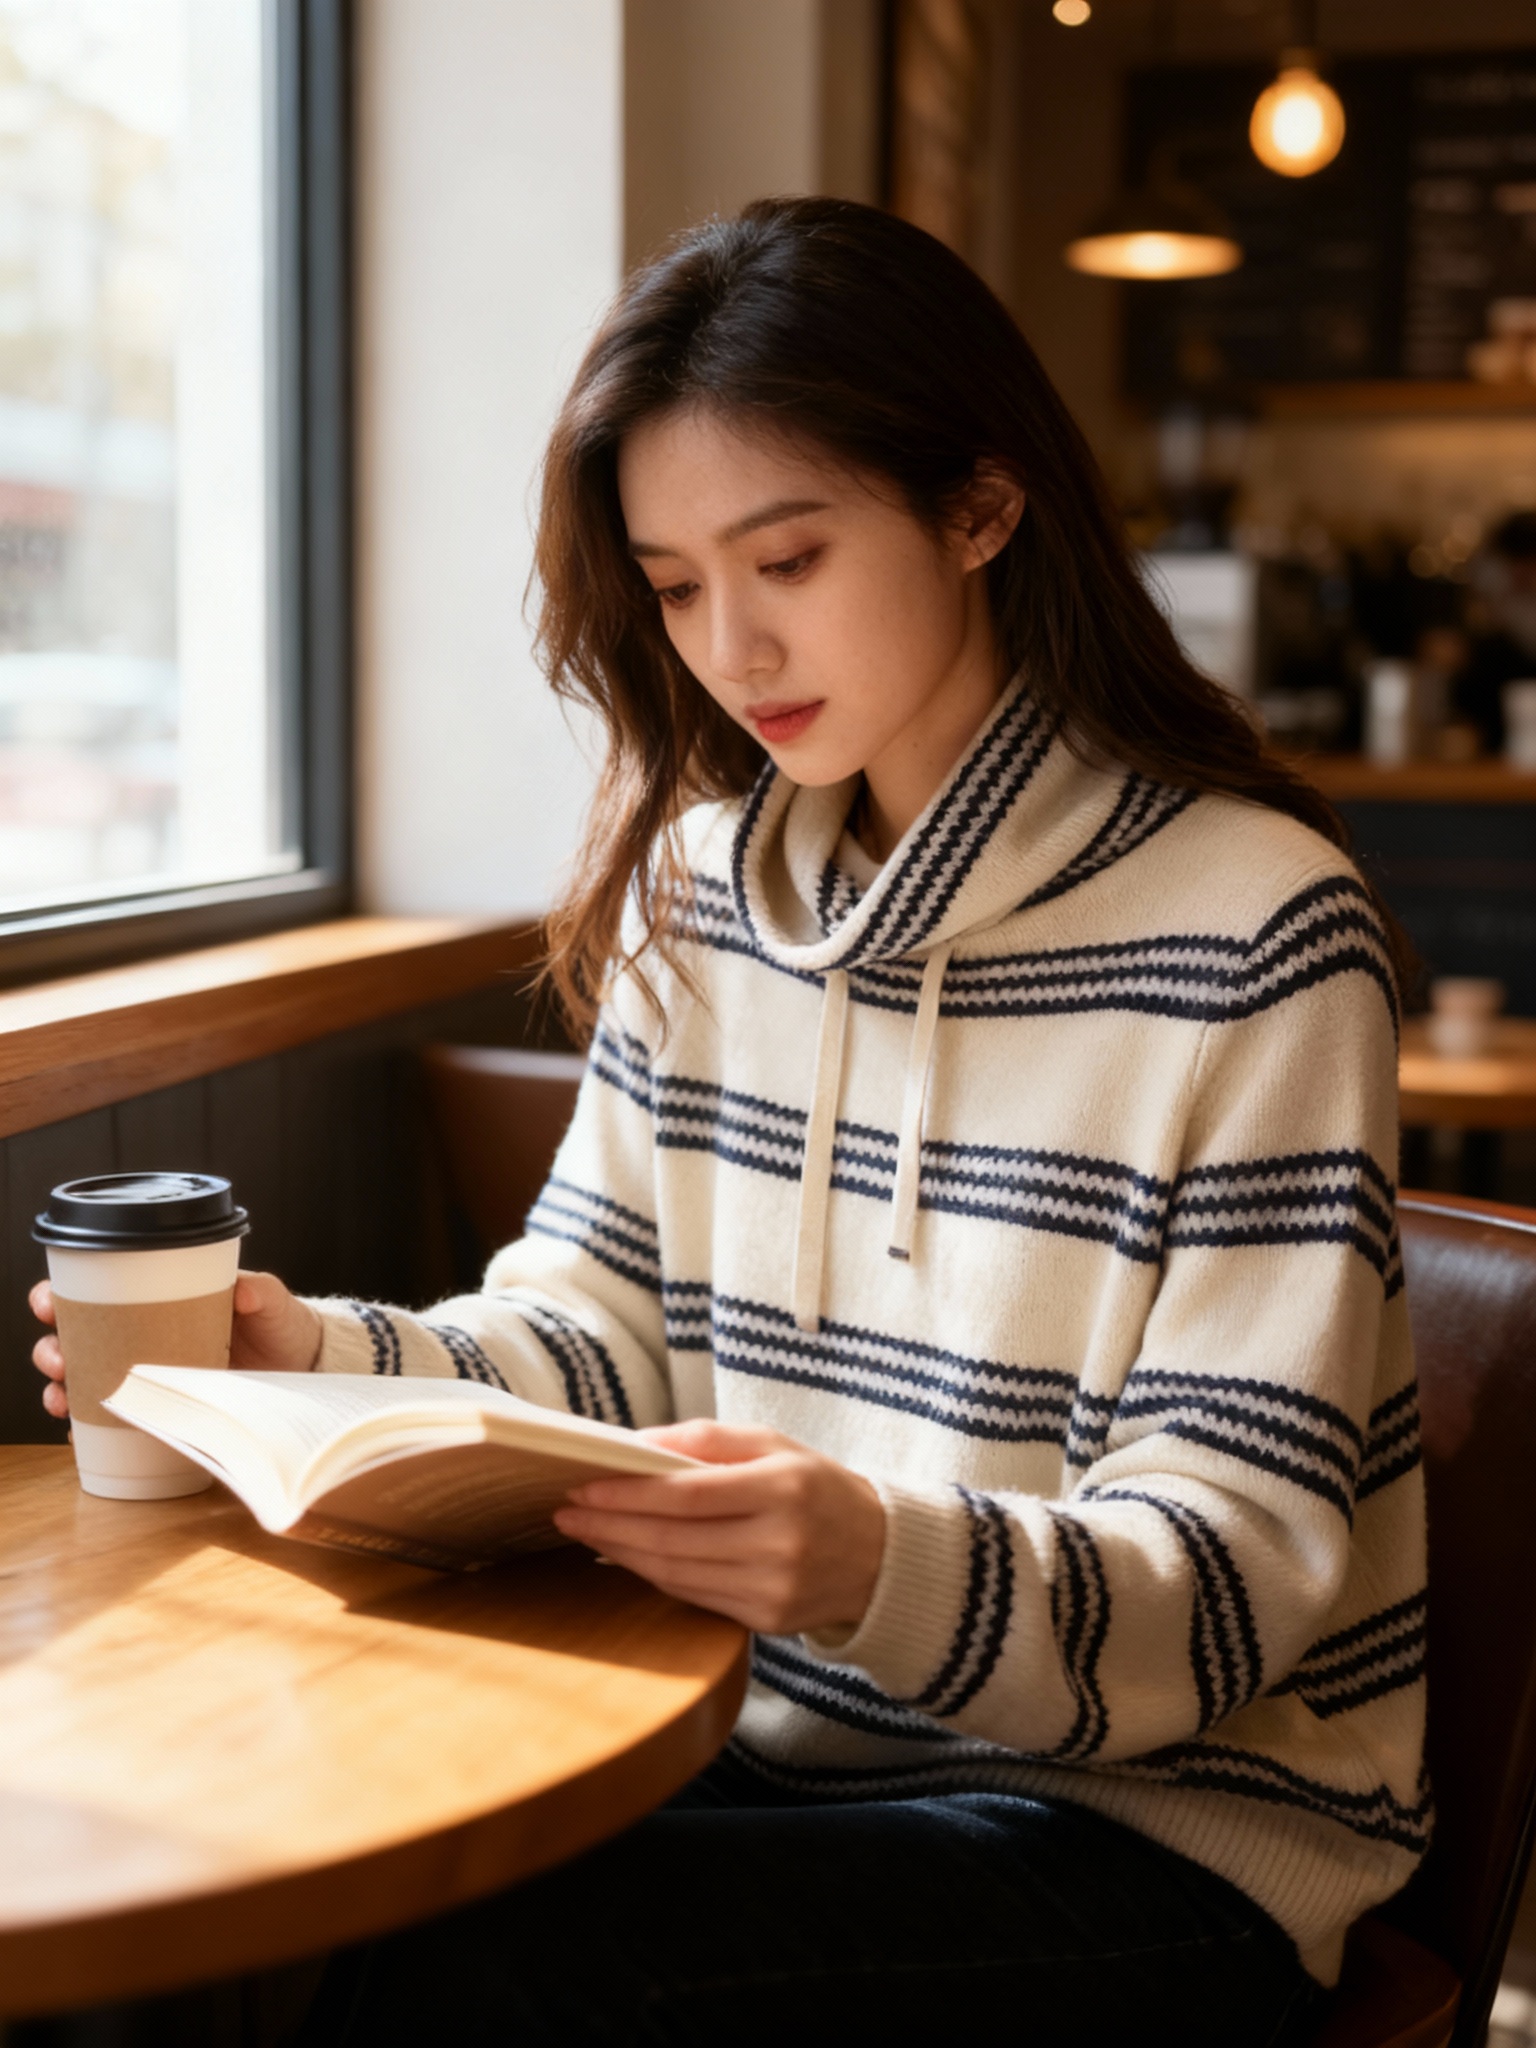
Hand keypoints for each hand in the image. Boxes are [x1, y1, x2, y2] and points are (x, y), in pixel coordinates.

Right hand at [30, 1270, 322, 1420]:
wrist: (302, 1365)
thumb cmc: (279, 1325)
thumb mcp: (270, 1302)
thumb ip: (259, 1290)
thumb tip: (244, 1289)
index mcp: (157, 1303)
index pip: (94, 1295)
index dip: (59, 1298)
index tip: (49, 1303)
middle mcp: (142, 1340)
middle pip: (76, 1340)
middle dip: (53, 1349)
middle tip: (59, 1359)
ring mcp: (148, 1378)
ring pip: (84, 1382)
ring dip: (62, 1390)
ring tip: (62, 1396)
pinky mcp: (160, 1412)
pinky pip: (111, 1423)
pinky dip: (89, 1430)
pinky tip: (79, 1435)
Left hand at [552, 1420, 885, 1634]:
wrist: (880, 1553)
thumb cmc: (816, 1486)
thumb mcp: (773, 1444)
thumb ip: (705, 1438)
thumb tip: (635, 1445)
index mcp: (782, 1488)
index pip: (687, 1495)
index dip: (627, 1494)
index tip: (581, 1486)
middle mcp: (780, 1543)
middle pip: (673, 1539)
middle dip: (610, 1525)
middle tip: (565, 1510)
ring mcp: (774, 1588)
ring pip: (676, 1574)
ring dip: (621, 1554)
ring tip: (586, 1533)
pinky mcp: (767, 1621)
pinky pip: (693, 1596)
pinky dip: (653, 1576)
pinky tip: (626, 1557)